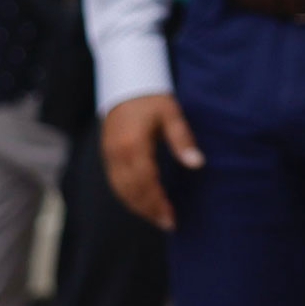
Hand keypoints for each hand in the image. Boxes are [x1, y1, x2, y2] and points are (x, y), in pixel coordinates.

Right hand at [103, 92, 203, 228]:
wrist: (126, 82)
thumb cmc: (153, 98)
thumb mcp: (172, 114)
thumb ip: (183, 139)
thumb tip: (197, 164)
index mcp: (134, 145)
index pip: (146, 182)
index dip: (158, 203)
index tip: (172, 218)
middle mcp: (117, 154)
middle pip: (132, 191)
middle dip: (149, 210)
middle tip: (168, 223)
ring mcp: (109, 155)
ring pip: (121, 190)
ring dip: (138, 207)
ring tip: (157, 217)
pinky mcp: (107, 155)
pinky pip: (115, 183)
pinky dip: (128, 197)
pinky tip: (142, 203)